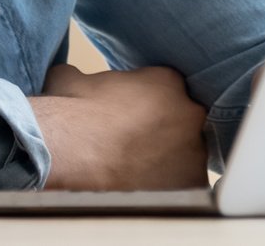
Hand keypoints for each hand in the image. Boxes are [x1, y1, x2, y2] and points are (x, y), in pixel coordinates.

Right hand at [28, 64, 207, 190]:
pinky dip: (169, 187)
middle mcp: (189, 112)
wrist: (70, 153)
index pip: (167, 88)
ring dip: (168, 159)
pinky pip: (185, 184)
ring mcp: (195, 149)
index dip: (147, 103)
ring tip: (135, 170)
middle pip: (183, 120)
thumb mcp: (70, 79)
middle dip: (165, 130)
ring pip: (186, 154)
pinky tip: (142, 187)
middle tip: (134, 144)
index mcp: (167, 81)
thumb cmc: (69, 113)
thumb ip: (83, 76)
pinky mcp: (192, 183)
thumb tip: (71, 77)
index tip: (130, 115)